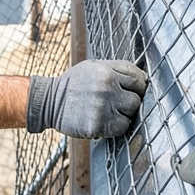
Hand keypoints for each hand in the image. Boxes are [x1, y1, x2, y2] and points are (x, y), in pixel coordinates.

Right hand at [27, 59, 147, 137]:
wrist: (50, 101)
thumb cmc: (75, 84)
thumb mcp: (94, 67)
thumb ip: (118, 70)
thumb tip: (144, 79)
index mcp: (106, 70)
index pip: (138, 78)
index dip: (137, 86)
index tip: (132, 90)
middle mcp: (106, 87)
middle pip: (137, 98)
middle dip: (131, 101)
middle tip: (118, 103)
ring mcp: (102, 106)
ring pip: (132, 114)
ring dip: (125, 115)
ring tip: (110, 112)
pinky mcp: (98, 125)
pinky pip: (122, 128)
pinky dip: (117, 127)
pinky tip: (106, 121)